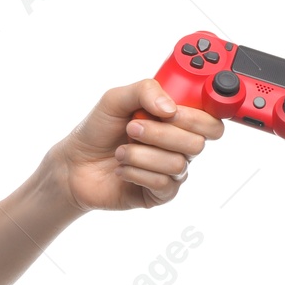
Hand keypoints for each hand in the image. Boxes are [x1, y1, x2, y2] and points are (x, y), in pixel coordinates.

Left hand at [50, 79, 224, 211]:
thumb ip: (144, 90)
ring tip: (120, 151)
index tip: (173, 112)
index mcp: (175, 120)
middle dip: (160, 133)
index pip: (210, 121)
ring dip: (141, 154)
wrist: (74, 163)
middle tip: (131, 127)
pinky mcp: (160, 194)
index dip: (198, 117)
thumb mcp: (115, 99)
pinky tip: (121, 169)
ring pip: (177, 163)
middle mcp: (178, 145)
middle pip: (198, 142)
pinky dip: (136, 172)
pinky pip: (163, 184)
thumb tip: (171, 108)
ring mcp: (171, 171)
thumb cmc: (98, 130)